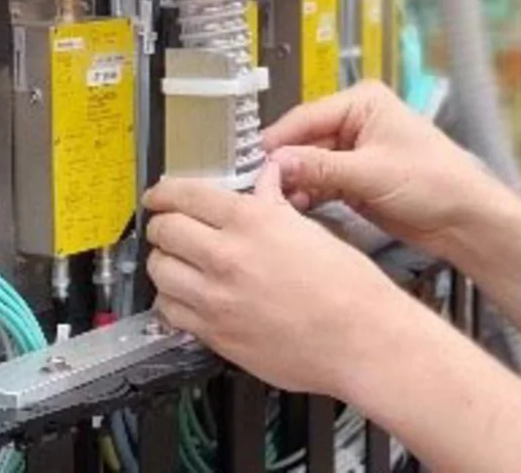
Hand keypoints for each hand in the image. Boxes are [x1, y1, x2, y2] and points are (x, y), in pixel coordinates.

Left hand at [144, 162, 415, 398]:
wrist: (361, 339)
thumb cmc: (349, 288)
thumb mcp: (313, 230)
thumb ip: (276, 204)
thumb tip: (266, 180)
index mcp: (253, 221)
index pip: (184, 195)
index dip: (164, 192)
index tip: (161, 195)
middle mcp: (226, 256)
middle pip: (163, 230)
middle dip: (163, 224)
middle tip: (171, 226)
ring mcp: (215, 299)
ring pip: (159, 271)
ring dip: (165, 261)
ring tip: (179, 261)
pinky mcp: (214, 334)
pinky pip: (169, 311)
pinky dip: (172, 299)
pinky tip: (189, 295)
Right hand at [263, 80, 510, 259]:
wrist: (463, 219)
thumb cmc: (434, 182)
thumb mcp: (371, 173)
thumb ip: (321, 168)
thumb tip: (277, 163)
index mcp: (363, 103)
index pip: (306, 116)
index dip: (278, 141)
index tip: (252, 163)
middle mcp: (355, 122)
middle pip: (304, 141)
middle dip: (285, 165)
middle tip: (259, 188)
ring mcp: (353, 152)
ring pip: (308, 164)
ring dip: (294, 183)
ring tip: (278, 202)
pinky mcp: (354, 180)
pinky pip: (319, 183)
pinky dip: (307, 194)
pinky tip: (295, 208)